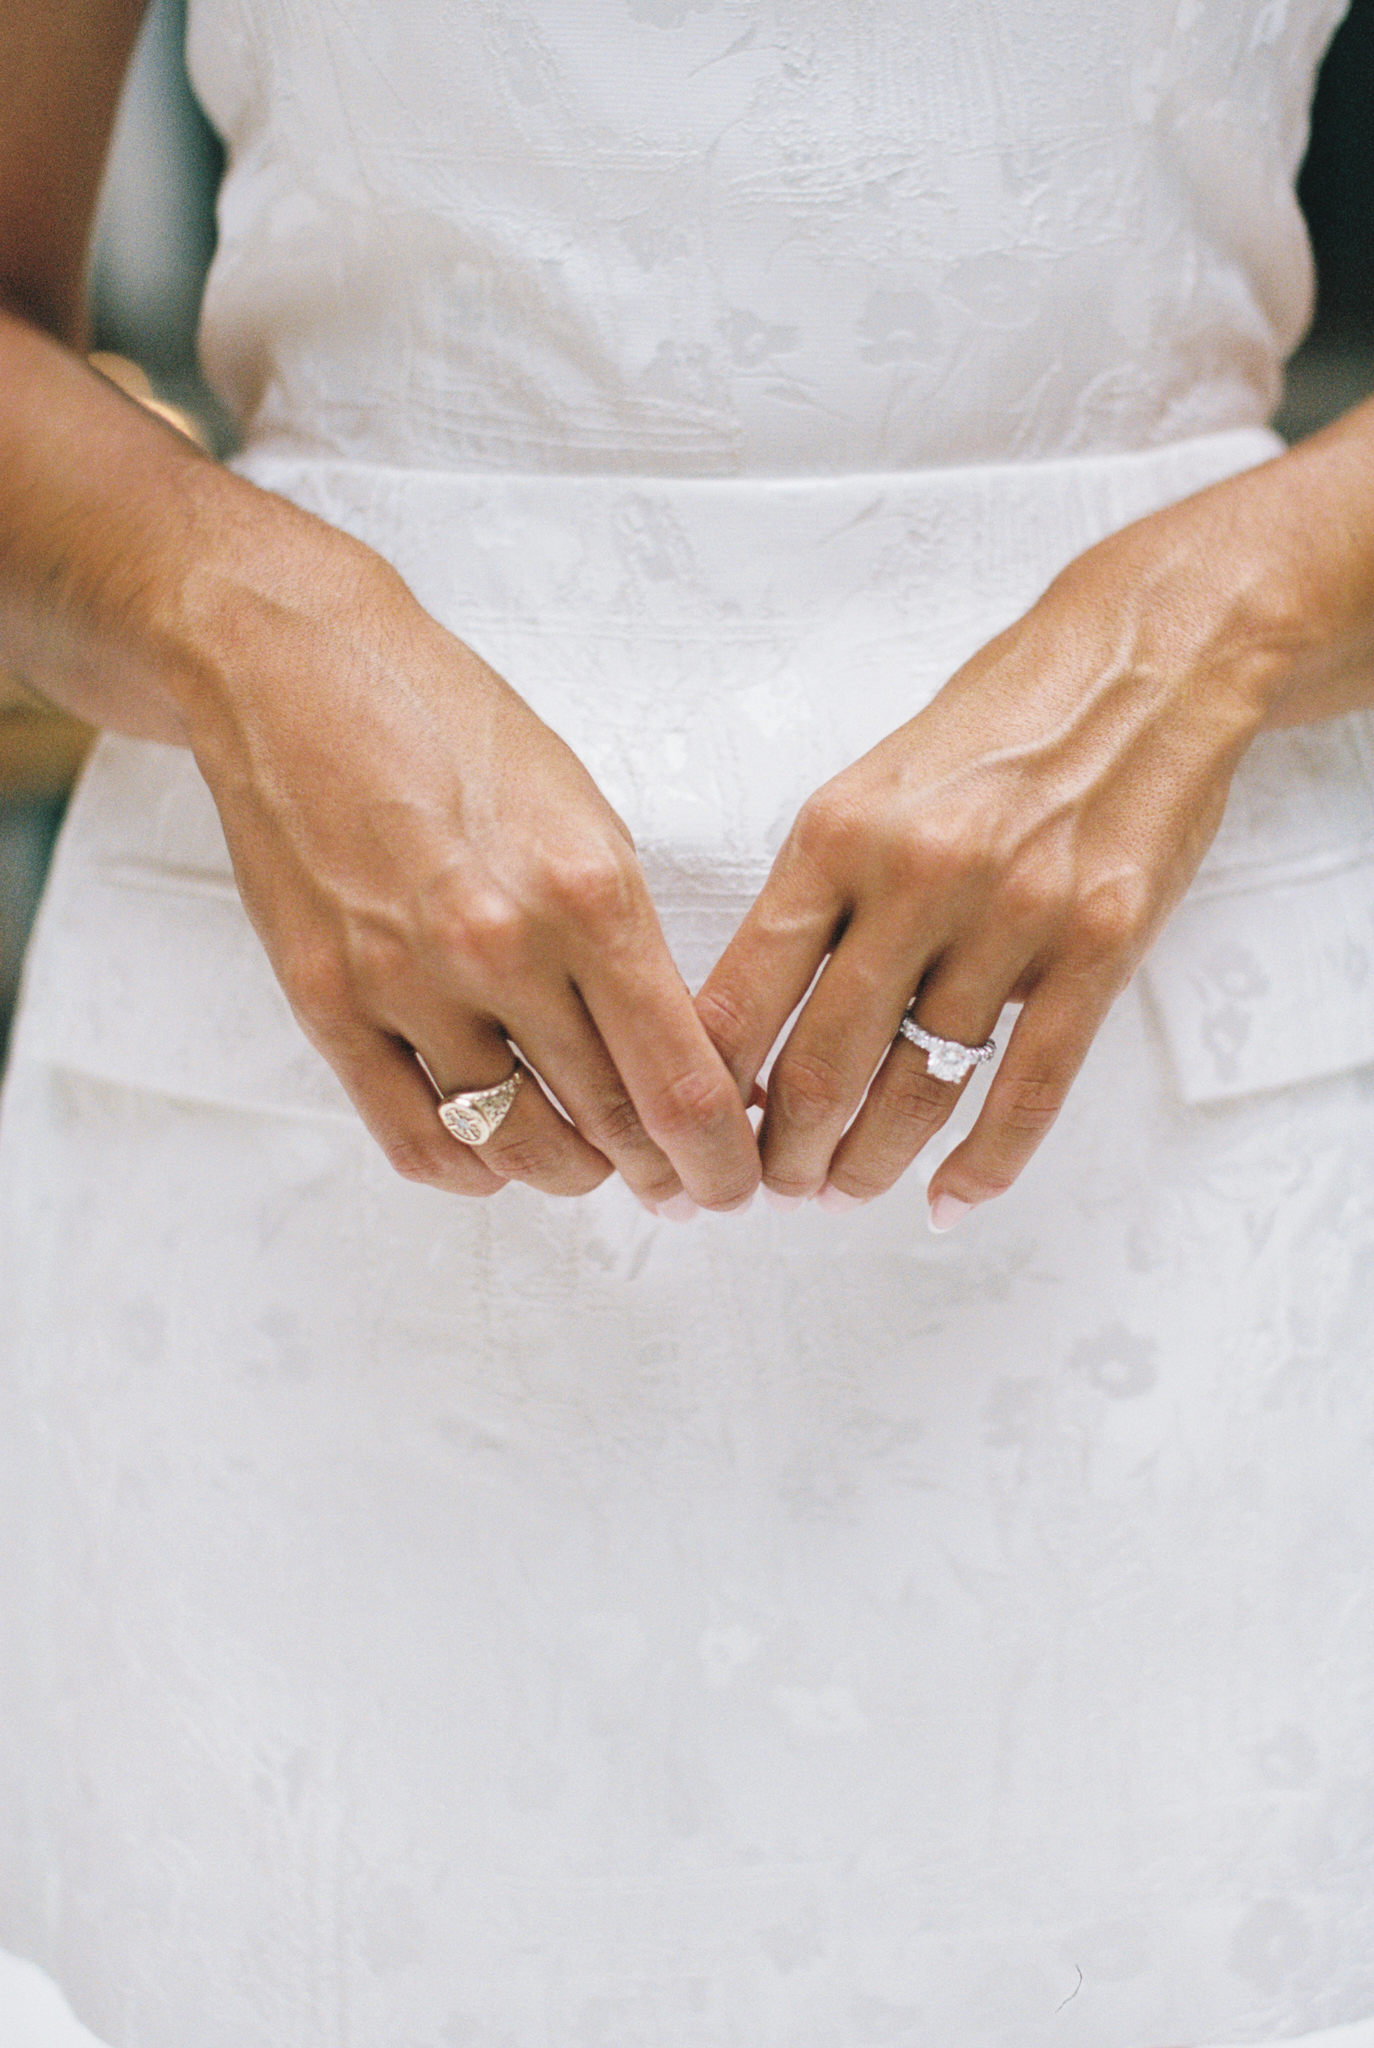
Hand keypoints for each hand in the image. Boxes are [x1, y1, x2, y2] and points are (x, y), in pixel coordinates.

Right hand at [175, 509, 759, 1213]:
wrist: (302, 677)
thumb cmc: (457, 733)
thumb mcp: (585, 819)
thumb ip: (630, 944)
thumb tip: (678, 1058)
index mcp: (588, 893)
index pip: (680, 1082)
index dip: (719, 1156)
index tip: (733, 1177)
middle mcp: (500, 947)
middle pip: (608, 1127)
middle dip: (660, 1173)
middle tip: (678, 1182)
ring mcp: (405, 983)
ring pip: (516, 1149)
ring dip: (571, 1173)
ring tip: (590, 1159)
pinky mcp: (328, 1005)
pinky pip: (417, 1143)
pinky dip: (474, 1171)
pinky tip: (498, 1152)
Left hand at [696, 488, 1290, 1221]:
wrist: (1142, 661)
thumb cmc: (992, 724)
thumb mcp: (867, 785)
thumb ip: (813, 894)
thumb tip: (750, 1019)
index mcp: (838, 834)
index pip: (743, 995)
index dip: (707, 1088)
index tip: (693, 1132)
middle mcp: (919, 878)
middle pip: (823, 1066)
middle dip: (783, 1153)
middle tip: (768, 1185)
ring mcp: (1015, 918)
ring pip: (919, 1091)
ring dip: (867, 1165)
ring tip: (840, 1191)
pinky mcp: (1099, 950)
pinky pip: (1029, 1089)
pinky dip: (983, 1165)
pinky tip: (947, 1199)